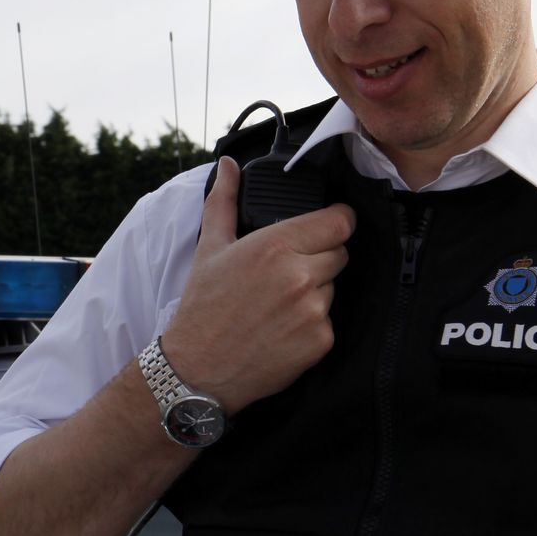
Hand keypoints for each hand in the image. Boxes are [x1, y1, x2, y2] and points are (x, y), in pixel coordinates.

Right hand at [160, 156, 353, 415]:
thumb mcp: (210, 250)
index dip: (332, 224)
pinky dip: (311, 327)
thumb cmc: (202, 308)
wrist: (196, 370)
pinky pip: (329, 323)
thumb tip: (228, 166)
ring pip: (333, 289)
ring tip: (278, 307)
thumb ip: (224, 202)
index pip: (339, 220)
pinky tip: (282, 332)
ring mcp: (312, 310)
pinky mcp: (320, 341)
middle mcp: (299, 275)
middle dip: (319, 260)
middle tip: (285, 277)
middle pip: (340, 253)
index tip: (320, 233)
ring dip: (315, 294)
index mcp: (275, 245)